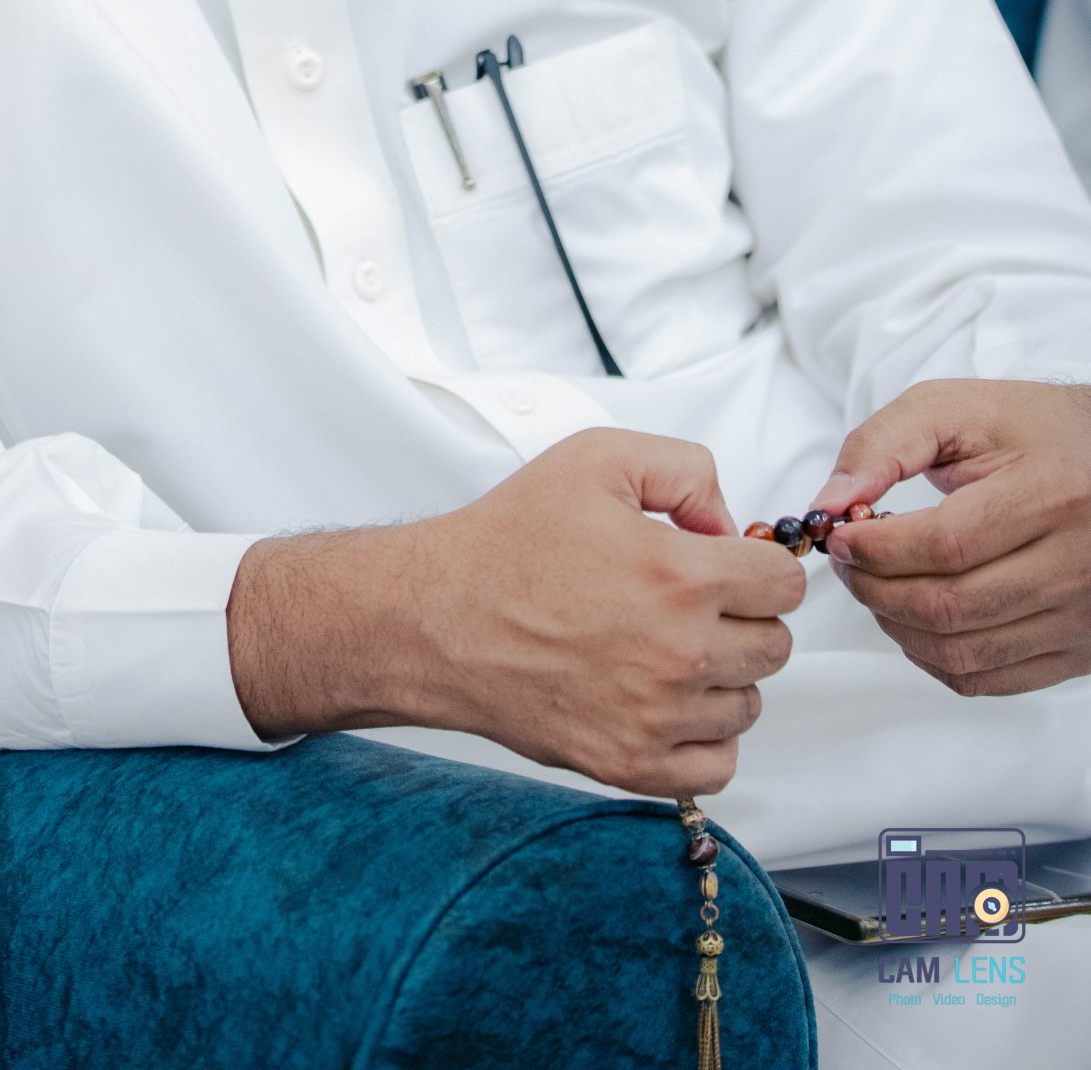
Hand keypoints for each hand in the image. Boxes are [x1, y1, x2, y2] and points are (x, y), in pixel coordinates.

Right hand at [228, 427, 803, 798]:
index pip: (785, 583)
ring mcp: (656, 716)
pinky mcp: (630, 763)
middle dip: (744, 616)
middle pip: (775, 645)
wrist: (438, 618)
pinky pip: (717, 765)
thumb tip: (729, 524)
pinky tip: (668, 700)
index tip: (733, 567)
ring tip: (669, 647)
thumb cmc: (508, 540)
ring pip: (748, 703)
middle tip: (693, 603)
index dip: (761, 566)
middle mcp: (679, 652)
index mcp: (679, 575)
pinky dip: (704, 737)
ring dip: (723, 675)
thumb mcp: (597, 459)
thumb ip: (685, 470)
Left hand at [810, 377, 1090, 695]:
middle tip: (848, 562)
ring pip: (962, 653)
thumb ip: (881, 447)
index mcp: (1049, 495)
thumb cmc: (1029, 431)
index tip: (840, 536)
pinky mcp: (1076, 649)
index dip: (878, 549)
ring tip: (876, 584)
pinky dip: (933, 658)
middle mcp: (1075, 565)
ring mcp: (1080, 616)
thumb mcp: (953, 410)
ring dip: (896, 625)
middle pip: (950, 606)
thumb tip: (829, 504)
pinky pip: (989, 679)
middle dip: (875, 588)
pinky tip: (915, 620)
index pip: (947, 545)